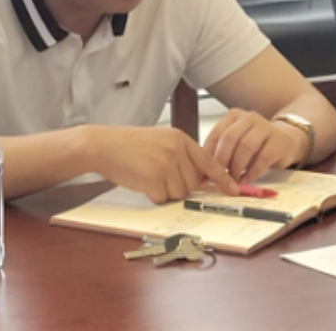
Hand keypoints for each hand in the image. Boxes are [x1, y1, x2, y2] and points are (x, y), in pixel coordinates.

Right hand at [85, 125, 238, 203]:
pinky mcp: (154, 178)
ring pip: (179, 193)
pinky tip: (140, 180)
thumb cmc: (127, 145)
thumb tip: (199, 179)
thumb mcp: (159, 141)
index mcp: (180, 138)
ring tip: (147, 174)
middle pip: (193, 183)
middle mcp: (176, 149)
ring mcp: (166, 163)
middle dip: (177, 185)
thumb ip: (180, 155)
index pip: (209, 161)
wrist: (102, 145)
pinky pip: (162, 198)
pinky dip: (152, 195)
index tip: (233, 190)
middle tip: (157, 174)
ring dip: (164, 191)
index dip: (222, 179)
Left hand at [203, 109, 305, 183]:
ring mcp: (266, 126)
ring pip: (246, 146)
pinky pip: (263, 158)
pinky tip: (247, 180)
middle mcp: (249, 117)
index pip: (217, 132)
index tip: (205, 169)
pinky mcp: (279, 140)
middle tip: (219, 176)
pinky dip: (253, 172)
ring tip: (234, 180)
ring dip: (237, 166)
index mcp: (234, 116)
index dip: (209, 153)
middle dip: (222, 160)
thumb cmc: (256, 143)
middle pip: (230, 138)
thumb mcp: (237, 141)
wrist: (286, 139)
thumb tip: (204, 170)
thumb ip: (223, 149)